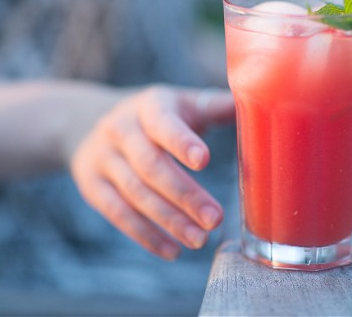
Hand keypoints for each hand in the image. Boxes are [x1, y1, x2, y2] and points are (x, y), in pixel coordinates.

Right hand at [69, 84, 234, 259]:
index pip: (163, 123)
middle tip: (214, 219)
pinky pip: (117, 213)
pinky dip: (145, 234)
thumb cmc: (157, 116)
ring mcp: (102, 157)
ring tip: (199, 240)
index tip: (204, 161)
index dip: (181, 141)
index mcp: (149, 105)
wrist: (91, 121)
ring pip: (134, 193)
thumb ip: (214, 106)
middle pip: (150, 165)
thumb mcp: (181, 103)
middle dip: (184, 194)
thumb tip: (260, 102)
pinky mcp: (92, 185)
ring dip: (168, 220)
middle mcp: (120, 128)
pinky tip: (172, 250)